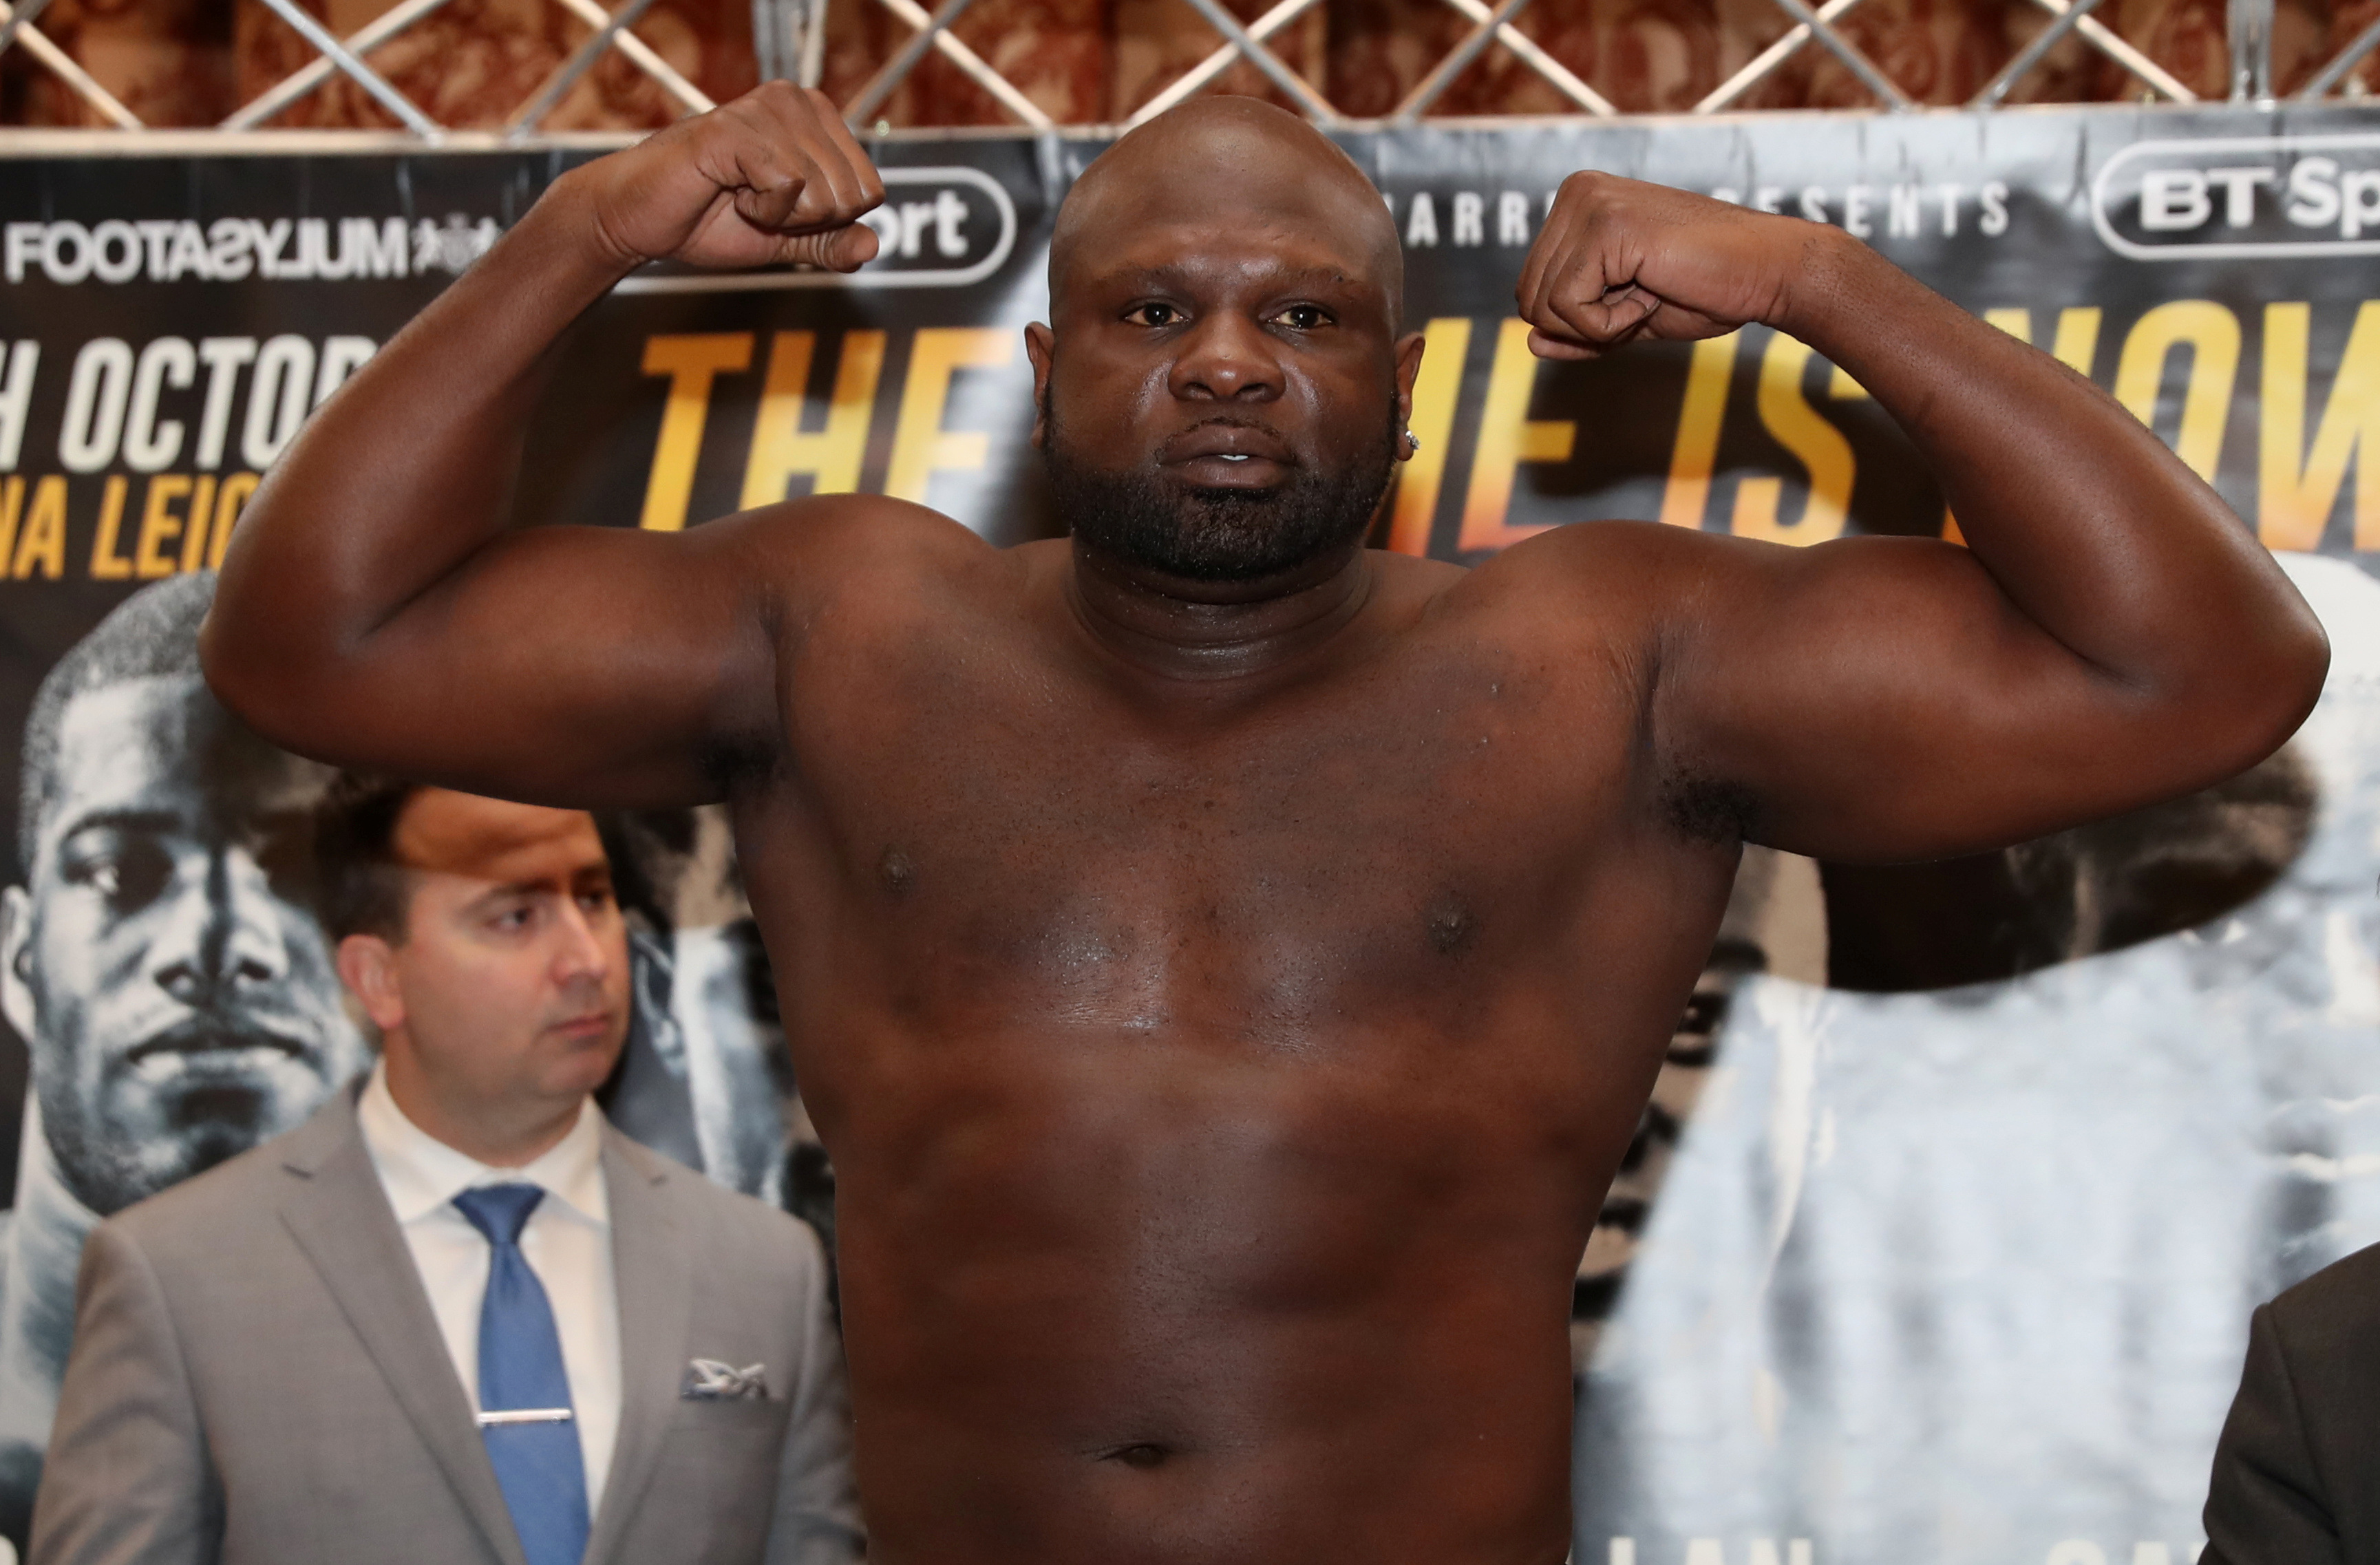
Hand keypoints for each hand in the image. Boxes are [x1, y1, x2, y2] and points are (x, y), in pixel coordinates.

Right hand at [570, 82, 884, 273]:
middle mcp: (797, 100)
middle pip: (852, 194)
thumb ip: (831, 242)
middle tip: (757, 203)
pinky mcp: (738, 128)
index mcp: (817, 116)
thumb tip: (874, 246)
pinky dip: (760, 210)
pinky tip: (728, 190)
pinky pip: (787, 187)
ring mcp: (767, 109)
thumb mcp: (786, 239)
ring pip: (822, 193)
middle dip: (808, 220)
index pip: (870, 190)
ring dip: (780, 216)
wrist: (643, 221)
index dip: (828, 220)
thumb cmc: (709, 220)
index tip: (782, 207)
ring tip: (739, 194)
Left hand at [1515, 173, 1827, 359]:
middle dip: (1584, 324)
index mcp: (1576, 203)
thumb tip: (1529, 343)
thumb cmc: (1706, 289)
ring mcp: (1588, 203)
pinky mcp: (1604, 225)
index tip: (1636, 295)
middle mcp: (1575, 192)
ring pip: (1543, 306)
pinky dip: (1610, 324)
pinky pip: (1569, 308)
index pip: (1532, 287)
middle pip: (1528, 298)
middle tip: (1645, 297)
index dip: (1580, 320)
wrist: (1765, 272)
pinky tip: (1652, 291)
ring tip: (1651, 290)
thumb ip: (1576, 328)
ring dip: (1600, 324)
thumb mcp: (1626, 317)